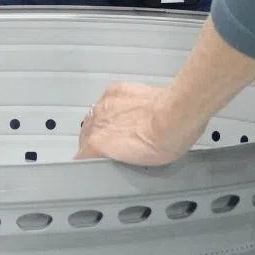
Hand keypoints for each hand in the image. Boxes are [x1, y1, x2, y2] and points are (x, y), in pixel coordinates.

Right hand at [76, 82, 203, 165]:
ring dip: (104, 122)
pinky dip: (114, 106)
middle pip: (86, 132)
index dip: (89, 158)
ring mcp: (105, 104)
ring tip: (122, 128)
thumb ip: (114, 159)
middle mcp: (96, 121)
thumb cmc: (160, 143)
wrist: (173, 117)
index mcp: (96, 144)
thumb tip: (110, 159)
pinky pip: (107, 100)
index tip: (96, 160)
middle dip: (96, 139)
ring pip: (96, 115)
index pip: (82, 153)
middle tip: (113, 145)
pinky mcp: (115, 90)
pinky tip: (128, 111)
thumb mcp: (134, 163)